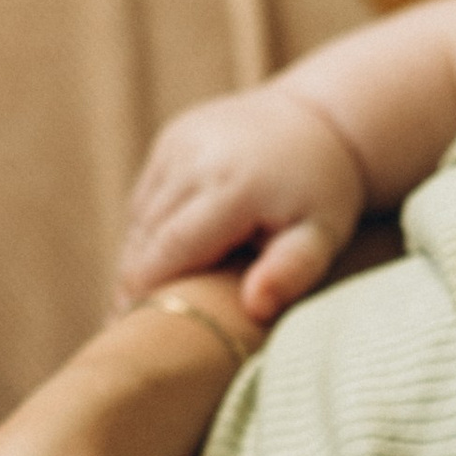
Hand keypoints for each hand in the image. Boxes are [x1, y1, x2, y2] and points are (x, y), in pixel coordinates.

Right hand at [117, 80, 365, 325]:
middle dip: (136, 283)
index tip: (136, 334)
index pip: (170, 251)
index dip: (147, 294)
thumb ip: (292, 271)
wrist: (320, 122)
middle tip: (131, 330)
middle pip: (146, 236)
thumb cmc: (324, 193)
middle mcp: (196, 157)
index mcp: (233, 185)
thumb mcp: (323, 235)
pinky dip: (147, 230)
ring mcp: (179, 143)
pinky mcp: (172, 139)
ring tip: (140, 302)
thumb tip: (255, 307)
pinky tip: (157, 261)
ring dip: (138, 258)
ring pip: (140, 218)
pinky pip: (146, 197)